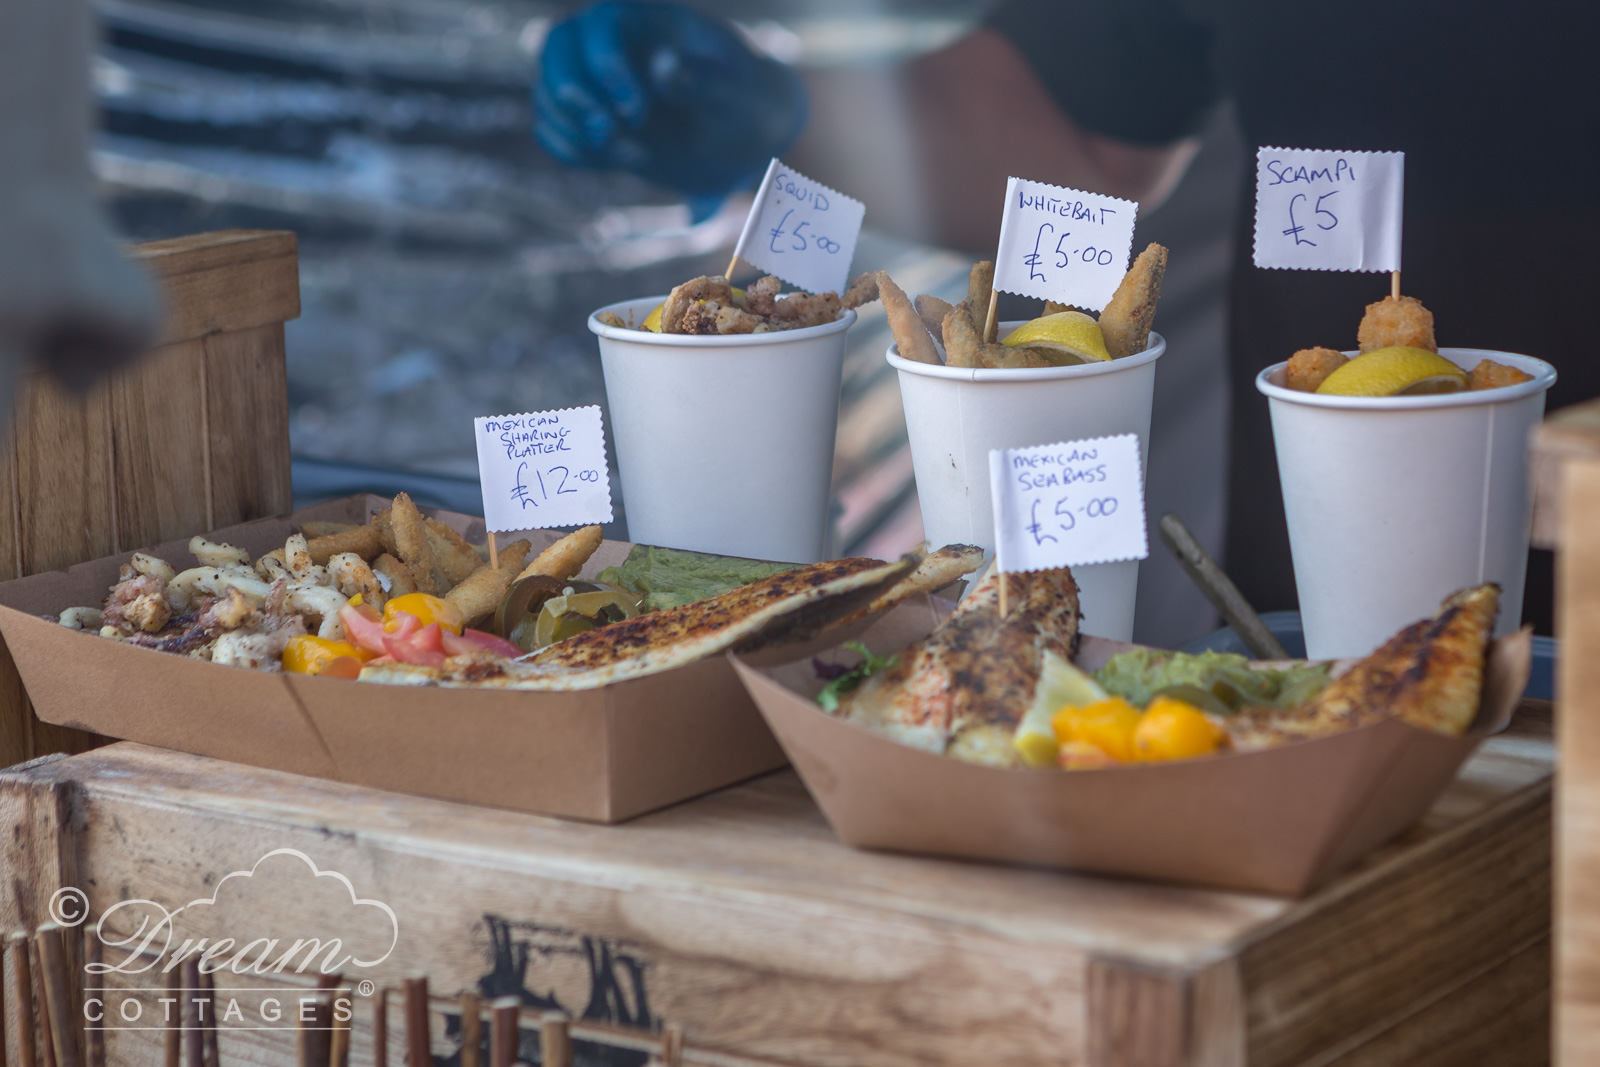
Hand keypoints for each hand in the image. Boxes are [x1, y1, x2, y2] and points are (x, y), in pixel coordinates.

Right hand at [535, 1, 806, 206]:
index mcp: (650, 21)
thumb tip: (663, 65)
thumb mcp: (738, 98)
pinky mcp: (589, 117)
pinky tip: (618, 158)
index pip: (600, 24)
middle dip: (572, 96)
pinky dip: (572, 149)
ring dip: (575, 129)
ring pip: (549, 91)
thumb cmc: (747, 107)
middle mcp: (612, 43)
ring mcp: (594, 80)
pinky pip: (552, 130)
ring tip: (630, 155)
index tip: (636, 112)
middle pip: (556, 49)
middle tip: (608, 134)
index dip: (605, 65)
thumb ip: (702, 81)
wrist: (745, 140)